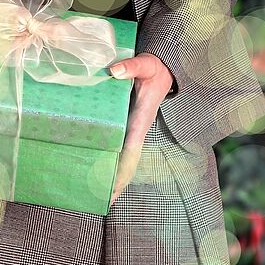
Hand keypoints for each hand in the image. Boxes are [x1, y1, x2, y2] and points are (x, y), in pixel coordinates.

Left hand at [109, 53, 174, 204]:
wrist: (165, 69)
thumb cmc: (154, 67)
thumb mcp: (146, 64)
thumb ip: (132, 67)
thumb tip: (114, 72)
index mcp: (141, 119)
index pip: (131, 150)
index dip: (123, 170)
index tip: (114, 187)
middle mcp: (138, 129)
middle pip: (128, 162)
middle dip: (118, 182)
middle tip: (103, 200)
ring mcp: (134, 129)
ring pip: (124, 158)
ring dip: (114, 175)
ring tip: (99, 192)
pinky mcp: (129, 125)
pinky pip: (121, 147)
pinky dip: (113, 161)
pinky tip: (101, 168)